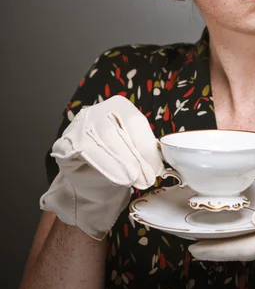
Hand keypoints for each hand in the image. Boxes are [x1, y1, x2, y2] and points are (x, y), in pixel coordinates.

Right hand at [40, 95, 164, 239]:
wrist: (90, 182)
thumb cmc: (115, 163)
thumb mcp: (134, 154)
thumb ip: (143, 152)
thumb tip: (157, 162)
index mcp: (117, 106)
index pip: (134, 121)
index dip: (145, 145)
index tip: (155, 167)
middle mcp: (95, 111)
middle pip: (115, 130)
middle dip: (132, 156)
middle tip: (145, 178)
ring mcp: (77, 125)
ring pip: (98, 139)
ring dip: (118, 162)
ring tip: (132, 179)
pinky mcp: (63, 144)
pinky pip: (82, 151)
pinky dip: (102, 165)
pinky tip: (116, 177)